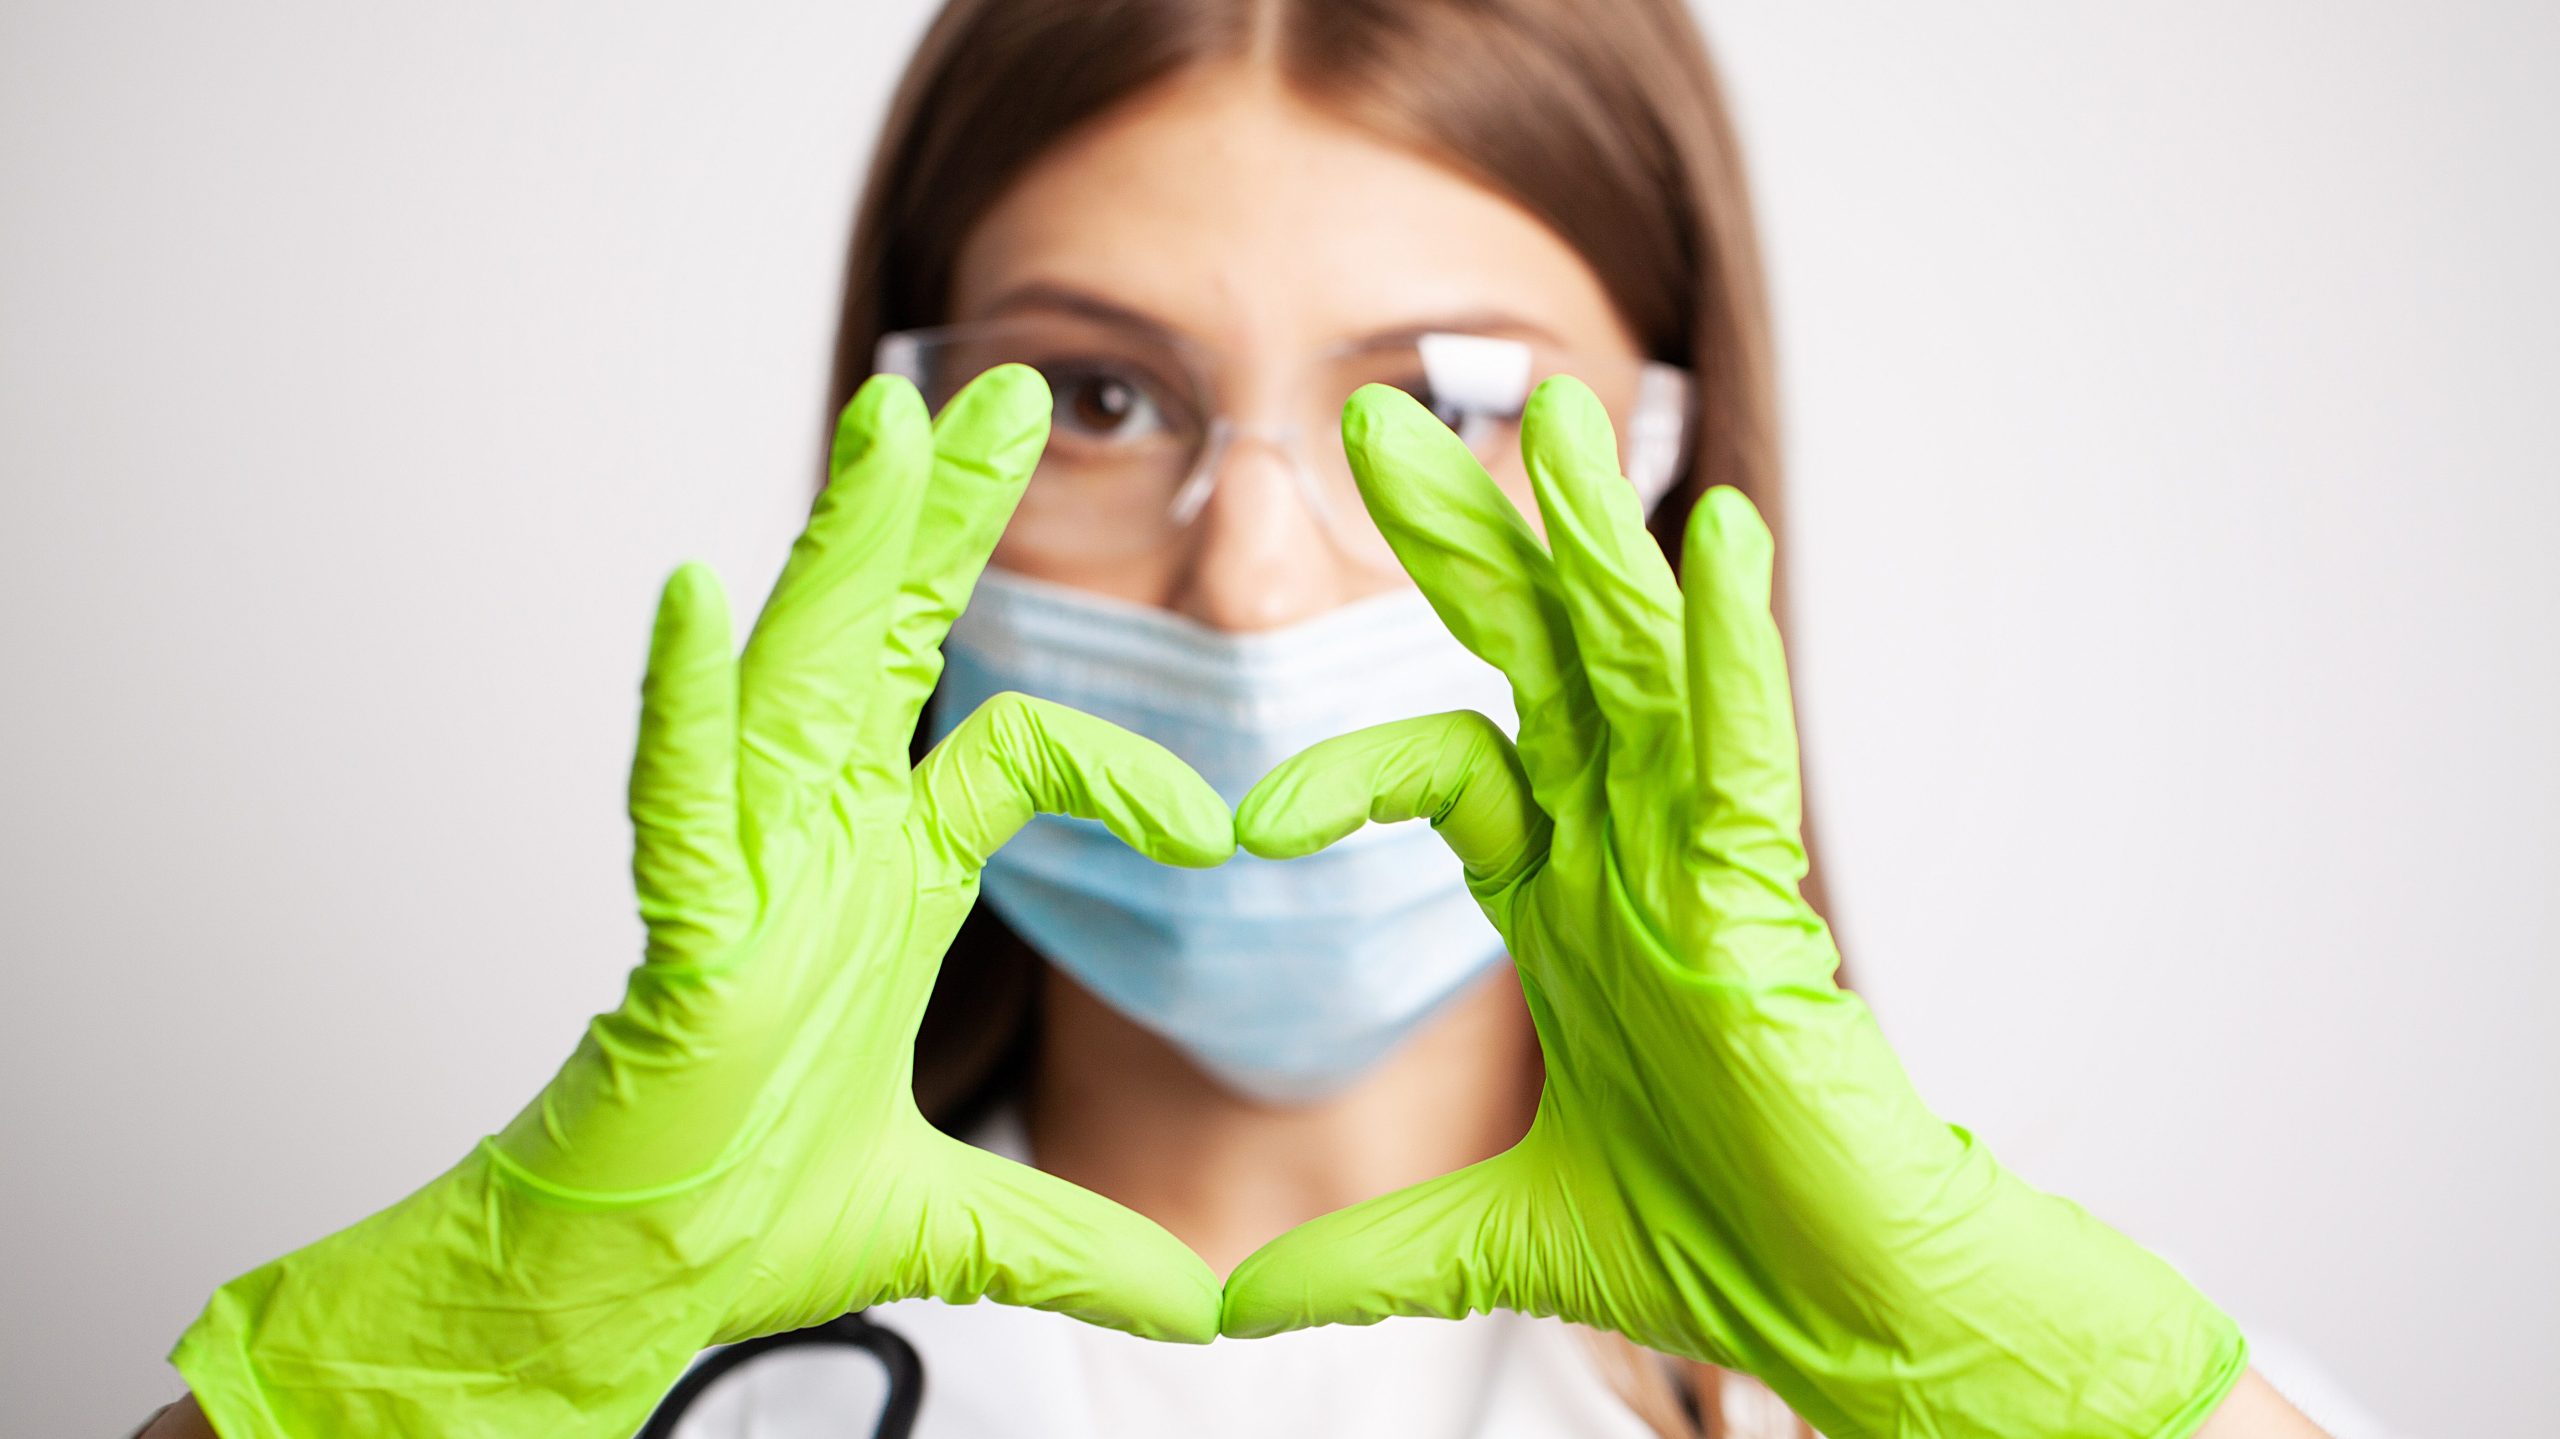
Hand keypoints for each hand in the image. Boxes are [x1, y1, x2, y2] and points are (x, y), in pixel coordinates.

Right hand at [171, 367, 1230, 1438]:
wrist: (639, 1272)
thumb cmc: (752, 1206)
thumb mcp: (961, 1217)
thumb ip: (1078, 1241)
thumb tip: (1198, 1304)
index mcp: (885, 869)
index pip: (1012, 750)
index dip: (1120, 768)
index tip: (1219, 833)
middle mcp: (816, 836)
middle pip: (888, 641)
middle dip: (944, 519)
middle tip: (1006, 393)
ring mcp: (745, 869)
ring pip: (795, 675)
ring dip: (839, 552)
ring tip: (888, 425)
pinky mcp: (681, 933)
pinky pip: (680, 804)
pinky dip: (685, 709)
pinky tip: (695, 601)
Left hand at [1220, 379, 2247, 1437]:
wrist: (1847, 1313)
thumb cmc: (1718, 1245)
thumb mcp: (1496, 1235)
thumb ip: (1369, 1250)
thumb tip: (1230, 1305)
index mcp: (1565, 904)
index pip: (1450, 767)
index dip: (1350, 764)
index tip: (1247, 827)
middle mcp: (1628, 856)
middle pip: (1533, 665)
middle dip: (1459, 545)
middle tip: (1367, 421)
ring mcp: (1700, 867)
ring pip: (1640, 671)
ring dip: (1593, 545)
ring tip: (1550, 417)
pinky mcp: (1768, 905)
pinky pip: (1745, 752)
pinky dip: (1731, 648)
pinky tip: (1715, 540)